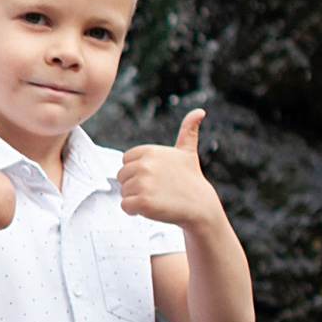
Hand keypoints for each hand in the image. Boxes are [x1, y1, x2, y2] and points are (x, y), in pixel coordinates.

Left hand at [118, 110, 223, 229]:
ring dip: (136, 197)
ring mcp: (143, 183)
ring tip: (157, 196)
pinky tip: (153, 207)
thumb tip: (199, 111)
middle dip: (135, 184)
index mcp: (150, 151)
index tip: (156, 175)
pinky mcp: (142, 202)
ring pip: (123, 192)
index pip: (126, 161)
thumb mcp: (187, 152)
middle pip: (122, 176)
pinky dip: (135, 210)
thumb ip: (188, 131)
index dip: (138, 170)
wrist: (200, 205)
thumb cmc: (190, 179)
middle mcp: (146, 165)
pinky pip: (125, 206)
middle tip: (157, 188)